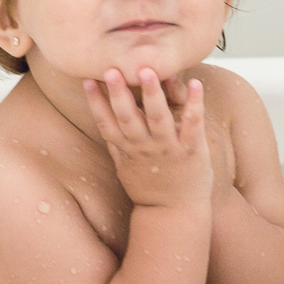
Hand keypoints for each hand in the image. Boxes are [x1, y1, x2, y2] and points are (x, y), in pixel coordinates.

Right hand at [84, 67, 212, 207]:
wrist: (174, 214)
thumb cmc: (149, 189)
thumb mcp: (125, 168)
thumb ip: (116, 144)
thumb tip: (102, 121)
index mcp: (127, 150)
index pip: (106, 123)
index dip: (96, 102)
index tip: (88, 79)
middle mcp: (144, 148)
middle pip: (128, 117)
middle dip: (119, 94)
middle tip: (112, 69)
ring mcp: (168, 149)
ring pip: (158, 118)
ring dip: (153, 94)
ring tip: (148, 71)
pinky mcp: (192, 150)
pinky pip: (192, 125)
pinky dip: (194, 104)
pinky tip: (196, 84)